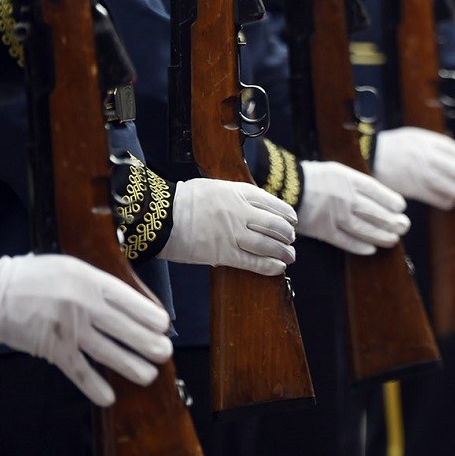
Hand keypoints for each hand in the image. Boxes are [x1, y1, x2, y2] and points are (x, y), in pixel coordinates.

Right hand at [0, 253, 172, 406]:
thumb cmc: (32, 276)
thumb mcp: (69, 267)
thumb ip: (95, 282)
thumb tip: (123, 298)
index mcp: (90, 281)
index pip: (128, 300)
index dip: (148, 314)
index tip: (164, 325)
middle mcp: (84, 306)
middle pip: (123, 328)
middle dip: (147, 343)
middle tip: (165, 353)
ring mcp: (69, 330)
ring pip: (107, 352)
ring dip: (130, 366)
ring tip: (149, 375)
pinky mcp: (52, 350)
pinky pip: (78, 371)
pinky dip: (93, 385)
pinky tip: (109, 397)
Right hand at [160, 178, 296, 274]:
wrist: (162, 215)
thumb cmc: (184, 200)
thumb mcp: (215, 187)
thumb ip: (235, 196)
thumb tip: (251, 206)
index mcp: (239, 192)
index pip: (272, 203)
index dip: (286, 214)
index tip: (292, 220)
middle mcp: (240, 212)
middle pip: (274, 225)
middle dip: (287, 234)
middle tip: (291, 240)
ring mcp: (233, 233)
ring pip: (267, 244)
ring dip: (282, 252)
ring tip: (289, 256)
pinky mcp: (223, 253)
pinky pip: (252, 262)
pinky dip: (268, 266)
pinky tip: (278, 268)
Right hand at [297, 160, 408, 254]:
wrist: (286, 187)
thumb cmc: (314, 177)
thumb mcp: (338, 171)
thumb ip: (357, 183)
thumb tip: (379, 196)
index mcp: (349, 179)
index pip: (376, 191)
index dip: (391, 200)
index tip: (401, 207)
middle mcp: (345, 198)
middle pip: (374, 212)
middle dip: (391, 220)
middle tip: (404, 226)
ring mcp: (334, 215)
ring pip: (363, 228)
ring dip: (380, 236)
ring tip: (394, 239)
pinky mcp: (323, 230)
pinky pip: (344, 240)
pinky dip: (359, 246)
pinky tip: (371, 250)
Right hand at [373, 127, 454, 209]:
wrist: (372, 156)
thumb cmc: (395, 145)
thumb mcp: (416, 135)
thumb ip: (435, 143)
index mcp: (429, 142)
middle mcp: (427, 157)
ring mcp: (420, 174)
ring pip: (448, 185)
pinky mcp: (413, 189)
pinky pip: (434, 197)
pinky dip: (445, 200)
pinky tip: (450, 202)